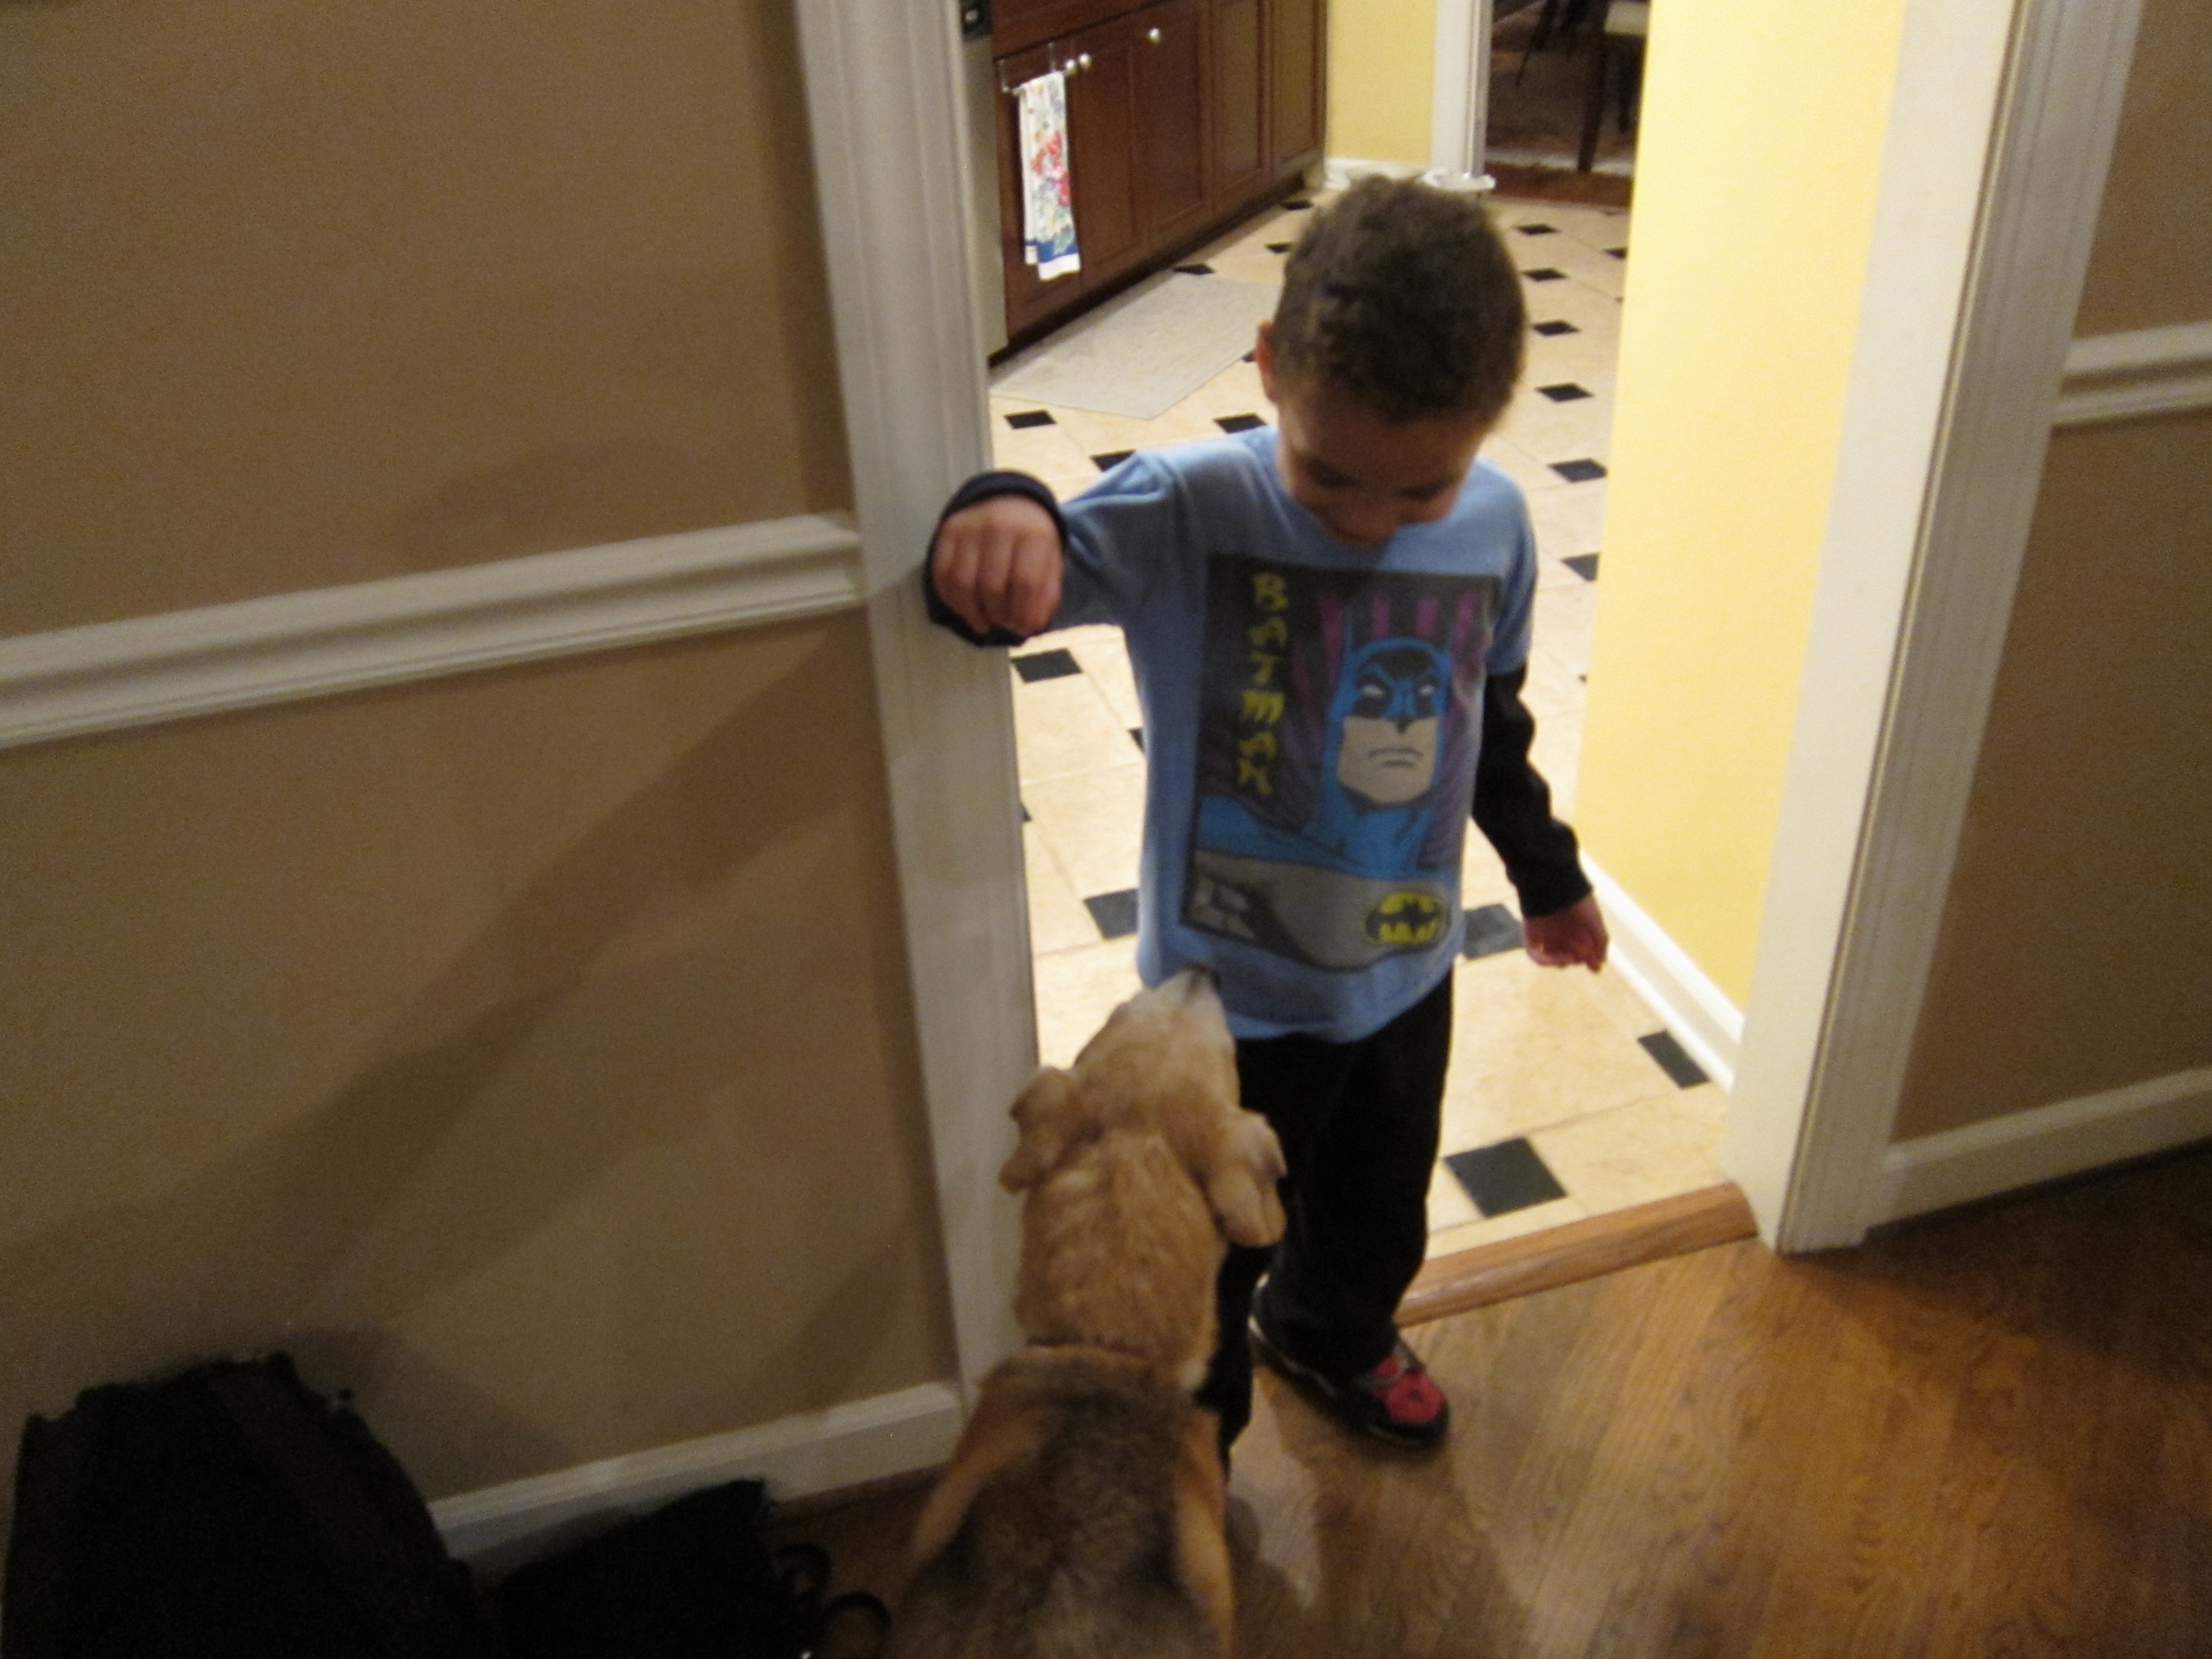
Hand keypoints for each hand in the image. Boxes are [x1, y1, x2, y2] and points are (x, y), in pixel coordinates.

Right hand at [931, 494, 1065, 638]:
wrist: (1009, 501)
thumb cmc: (1032, 541)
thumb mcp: (1050, 563)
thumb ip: (1045, 595)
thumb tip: (1029, 627)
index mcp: (1033, 534)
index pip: (1026, 582)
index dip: (1023, 613)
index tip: (1023, 629)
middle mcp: (999, 526)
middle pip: (992, 586)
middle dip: (998, 615)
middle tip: (1003, 624)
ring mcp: (969, 527)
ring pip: (963, 583)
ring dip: (973, 612)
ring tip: (984, 622)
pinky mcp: (948, 531)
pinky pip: (942, 574)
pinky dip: (952, 599)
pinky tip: (965, 609)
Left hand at [1524, 894, 1607, 970]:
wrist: (1555, 885)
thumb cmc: (1578, 901)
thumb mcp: (1595, 921)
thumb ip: (1601, 941)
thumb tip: (1600, 963)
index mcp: (1574, 927)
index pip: (1580, 949)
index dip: (1588, 960)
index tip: (1595, 967)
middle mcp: (1560, 931)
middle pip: (1567, 954)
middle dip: (1577, 959)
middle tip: (1583, 955)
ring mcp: (1544, 934)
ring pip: (1551, 957)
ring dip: (1562, 962)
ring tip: (1571, 957)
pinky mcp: (1531, 935)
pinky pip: (1535, 954)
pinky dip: (1546, 961)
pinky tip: (1560, 958)